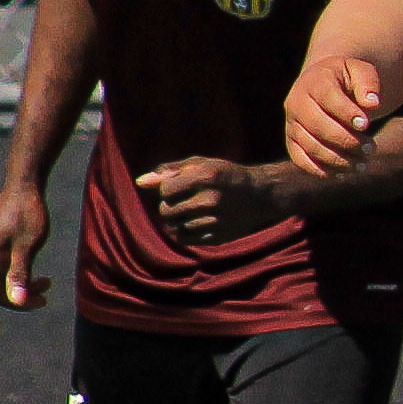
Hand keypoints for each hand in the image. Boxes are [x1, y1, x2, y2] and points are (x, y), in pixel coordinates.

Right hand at [0, 181, 45, 330]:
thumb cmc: (29, 213)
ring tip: (48, 285)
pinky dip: (21, 277)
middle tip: (45, 300)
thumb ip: (21, 272)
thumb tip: (17, 300)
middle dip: (18, 300)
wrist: (25, 185)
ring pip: (1, 280)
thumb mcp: (29, 244)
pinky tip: (40, 276)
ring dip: (22, 288)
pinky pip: (4, 270)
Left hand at [137, 155, 294, 247]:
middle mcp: (211, 199)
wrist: (262, 195)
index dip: (168, 189)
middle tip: (183, 201)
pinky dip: (183, 233)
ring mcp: (216, 220)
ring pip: (174, 227)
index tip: (180, 187)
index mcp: (207, 177)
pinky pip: (185, 239)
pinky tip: (192, 223)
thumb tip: (140, 183)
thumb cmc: (226, 176)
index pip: (166, 190)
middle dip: (169, 206)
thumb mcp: (203, 164)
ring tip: (188, 212)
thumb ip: (170, 171)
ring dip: (176, 220)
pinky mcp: (219, 236)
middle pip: (167, 210)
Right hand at [284, 55, 390, 176]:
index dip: (347, 114)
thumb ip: (368, 84)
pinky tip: (343, 173)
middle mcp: (297, 102)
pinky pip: (300, 160)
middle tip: (371, 149)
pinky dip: (321, 170)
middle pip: (318, 126)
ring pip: (310, 146)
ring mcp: (292, 123)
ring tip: (362, 165)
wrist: (328, 83)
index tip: (366, 125)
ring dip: (338, 160)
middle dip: (347, 141)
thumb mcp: (362, 71)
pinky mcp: (292, 141)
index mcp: (315, 81)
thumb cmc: (349, 78)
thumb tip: (373, 103)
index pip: (329, 99)